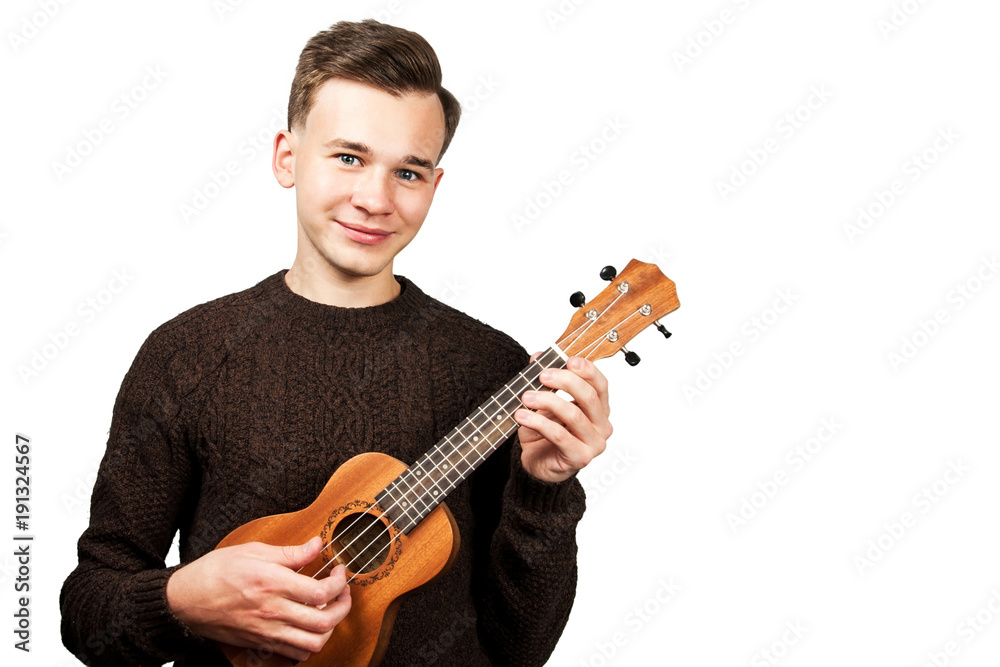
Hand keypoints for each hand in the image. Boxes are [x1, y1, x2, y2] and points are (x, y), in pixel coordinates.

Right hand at [166, 536, 351, 661]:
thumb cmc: (215, 571)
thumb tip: (317, 544)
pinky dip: (309, 645)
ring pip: (313, 644)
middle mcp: (273, 611)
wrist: (185, 599)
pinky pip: (294, 654)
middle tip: (343, 593)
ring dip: (330, 629)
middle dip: (343, 607)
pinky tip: (309, 627)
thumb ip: (290, 552)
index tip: (339, 572)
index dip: (339, 582)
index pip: (321, 591)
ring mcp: (267, 631)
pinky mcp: (261, 643)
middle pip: (324, 622)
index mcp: (273, 583)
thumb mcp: (253, 550)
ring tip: (330, 611)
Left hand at [514, 354, 612, 482]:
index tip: (567, 359)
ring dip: (547, 401)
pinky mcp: (579, 458)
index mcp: (599, 409)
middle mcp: (602, 426)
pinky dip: (538, 422)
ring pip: (573, 414)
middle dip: (564, 381)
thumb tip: (538, 356)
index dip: (586, 370)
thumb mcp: (545, 401)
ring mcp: (594, 444)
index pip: (600, 385)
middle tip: (541, 375)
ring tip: (525, 396)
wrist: (538, 465)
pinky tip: (522, 416)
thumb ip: (545, 379)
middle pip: (588, 396)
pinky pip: (559, 435)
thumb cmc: (546, 433)